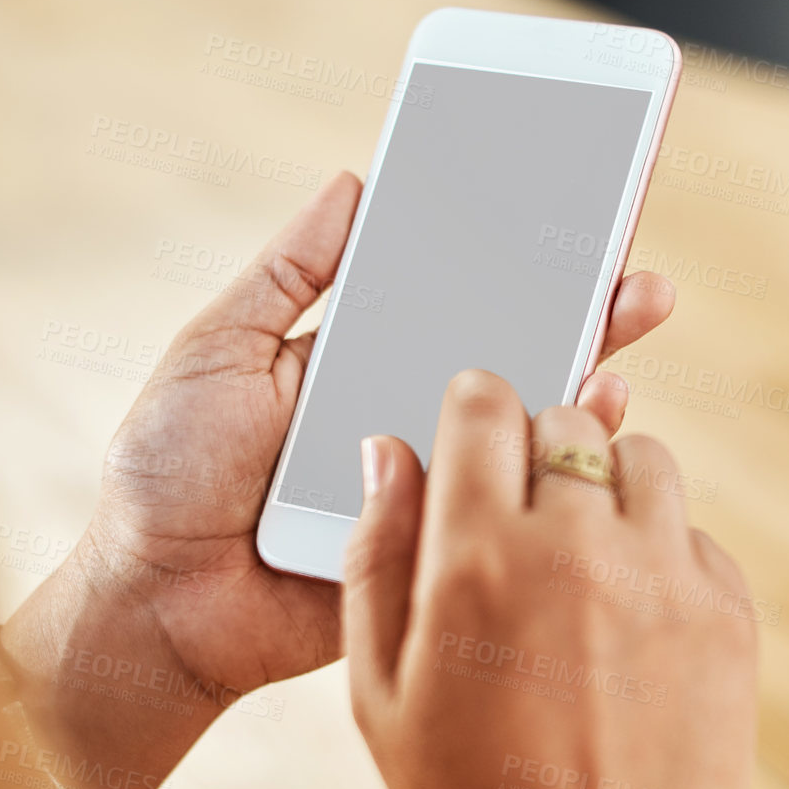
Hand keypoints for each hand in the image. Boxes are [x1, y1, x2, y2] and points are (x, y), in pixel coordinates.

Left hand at [3, 174, 678, 788]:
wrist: (155, 604)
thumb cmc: (167, 475)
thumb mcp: (218, 350)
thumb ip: (289, 274)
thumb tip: (355, 184)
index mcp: (360, 364)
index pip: (452, 301)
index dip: (509, 260)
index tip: (565, 212)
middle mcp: (407, 418)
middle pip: (508, 355)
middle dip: (577, 308)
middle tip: (633, 268)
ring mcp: (431, 483)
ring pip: (526, 426)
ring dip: (586, 372)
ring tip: (631, 314)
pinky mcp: (442, 548)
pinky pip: (513, 504)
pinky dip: (562, 460)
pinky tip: (599, 412)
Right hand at [346, 371, 759, 788]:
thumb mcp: (381, 695)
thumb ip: (375, 557)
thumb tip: (388, 454)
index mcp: (480, 554)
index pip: (484, 402)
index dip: (473, 404)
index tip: (474, 427)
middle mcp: (580, 544)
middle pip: (567, 421)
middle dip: (538, 449)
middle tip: (522, 513)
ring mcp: (667, 574)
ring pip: (645, 460)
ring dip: (608, 488)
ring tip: (582, 559)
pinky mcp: (729, 611)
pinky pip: (693, 535)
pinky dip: (661, 554)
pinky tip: (630, 623)